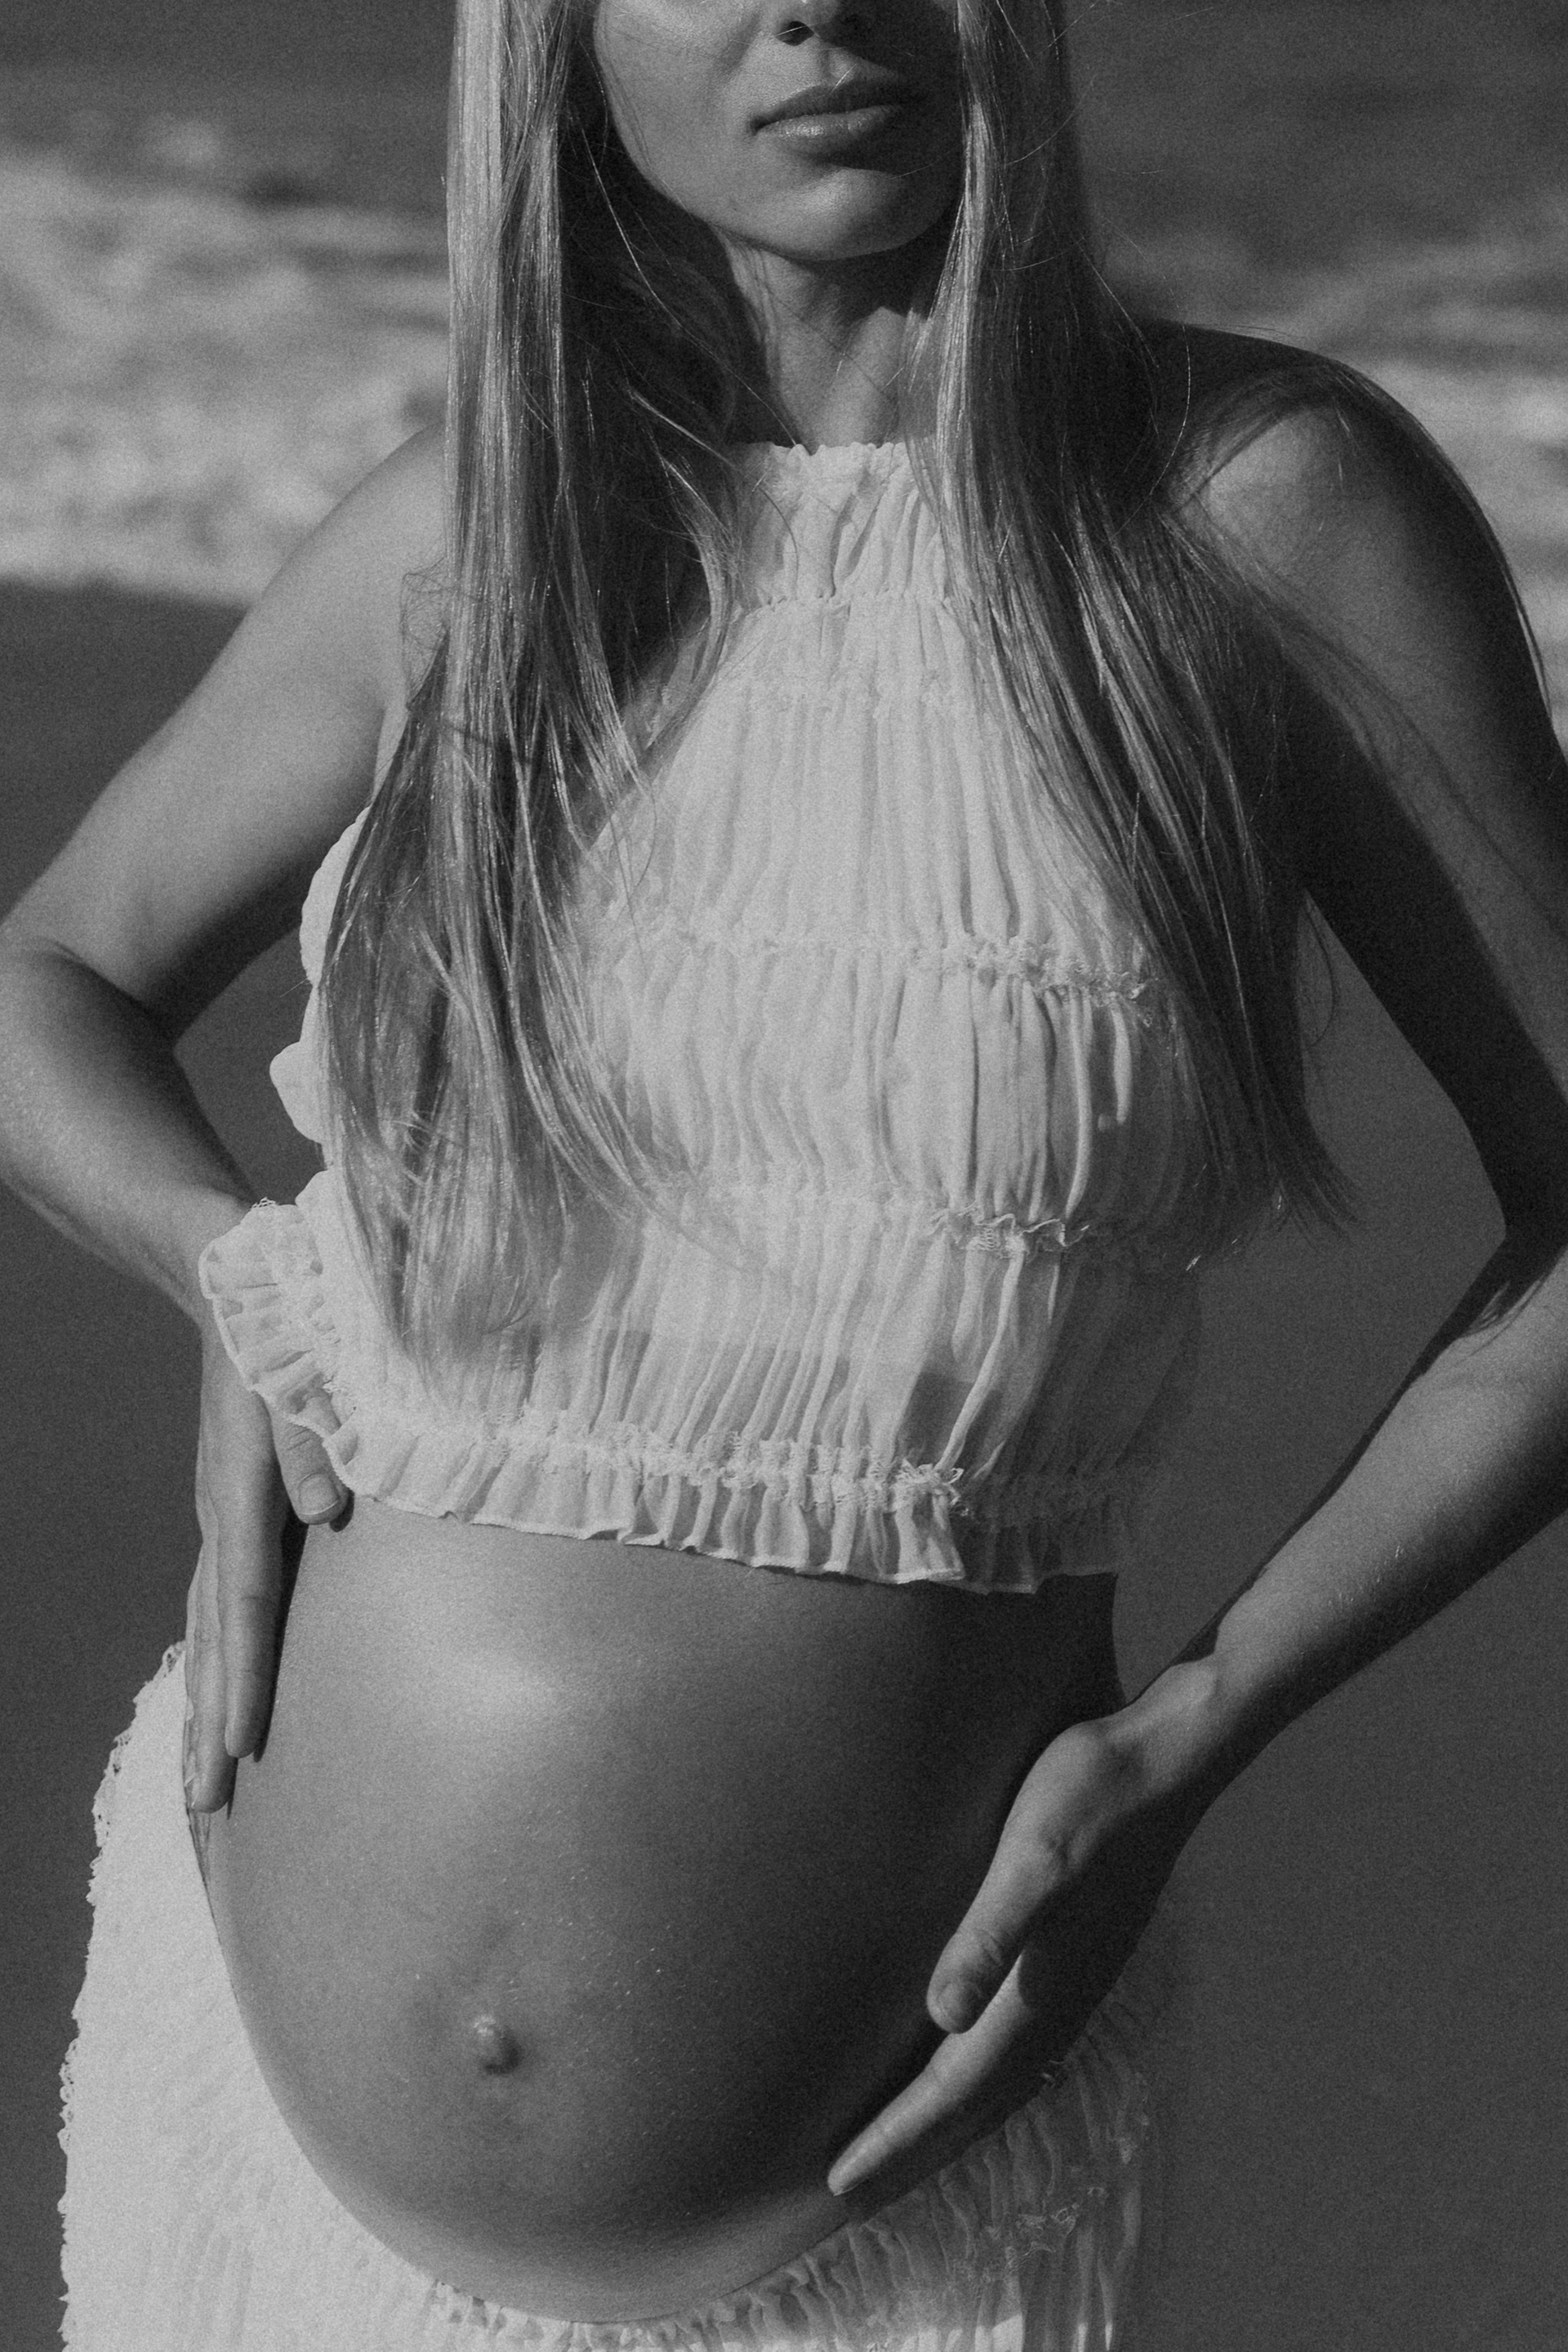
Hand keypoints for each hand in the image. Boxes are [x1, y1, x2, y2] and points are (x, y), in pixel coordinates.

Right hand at [183, 1323, 345, 1812]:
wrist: (236, 1287)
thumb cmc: (291, 1331)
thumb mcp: (311, 1371)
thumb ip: (315, 1440)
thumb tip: (328, 1508)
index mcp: (244, 1493)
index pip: (244, 1605)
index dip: (243, 1679)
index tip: (240, 1746)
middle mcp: (223, 1517)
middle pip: (211, 1641)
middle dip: (207, 1724)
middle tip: (206, 1808)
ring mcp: (219, 1518)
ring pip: (203, 1633)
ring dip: (201, 1706)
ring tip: (198, 1785)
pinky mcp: (230, 1513)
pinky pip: (214, 1608)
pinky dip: (211, 1663)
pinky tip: (211, 1701)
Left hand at [826, 1670, 1224, 2205]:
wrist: (1165, 1759)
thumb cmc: (1088, 1794)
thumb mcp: (1031, 1856)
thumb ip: (990, 1935)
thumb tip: (943, 2017)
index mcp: (1038, 1992)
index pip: (950, 2093)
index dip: (894, 2141)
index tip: (837, 2186)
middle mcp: (1057, 2007)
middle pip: (972, 2108)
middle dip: (911, 2155)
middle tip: (847, 2197)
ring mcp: (1072, 1986)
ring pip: (995, 2085)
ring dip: (944, 2125)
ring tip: (895, 2153)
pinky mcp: (1074, 1959)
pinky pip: (1014, 2050)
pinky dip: (975, 2082)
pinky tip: (958, 2068)